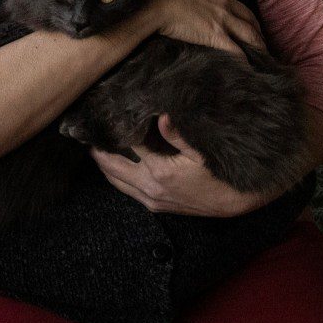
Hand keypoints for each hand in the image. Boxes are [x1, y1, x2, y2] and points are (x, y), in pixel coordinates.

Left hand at [92, 116, 273, 216]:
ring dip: (106, 165)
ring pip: (117, 182)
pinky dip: (118, 177)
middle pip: (112, 167)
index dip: (113, 132)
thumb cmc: (221, 173)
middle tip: (86, 133)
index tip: (101, 119)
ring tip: (96, 147)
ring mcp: (152, 199)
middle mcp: (150, 188)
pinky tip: (116, 165)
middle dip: (98, 151)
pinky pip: (128, 191)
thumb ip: (179, 134)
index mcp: (158, 172)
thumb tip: (162, 116)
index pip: (126, 147)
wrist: (236, 201)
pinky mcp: (157, 206)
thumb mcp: (202, 151)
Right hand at [146, 0, 265, 56]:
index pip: (235, 1)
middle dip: (256, 29)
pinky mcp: (216, 35)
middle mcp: (224, 0)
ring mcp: (222, 17)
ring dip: (258, 45)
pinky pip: (236, 50)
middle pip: (248, 17)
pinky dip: (245, 59)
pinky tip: (249, 68)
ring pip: (249, 33)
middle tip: (260, 40)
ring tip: (262, 55)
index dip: (240, 13)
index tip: (242, 21)